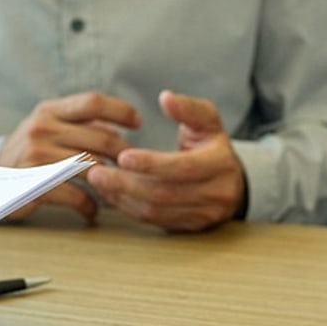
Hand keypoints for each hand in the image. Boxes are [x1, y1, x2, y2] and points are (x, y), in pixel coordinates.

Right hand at [0, 91, 139, 222]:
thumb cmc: (27, 156)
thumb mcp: (46, 129)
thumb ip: (78, 123)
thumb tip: (122, 124)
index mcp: (48, 111)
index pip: (92, 102)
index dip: (120, 110)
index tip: (138, 122)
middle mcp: (41, 129)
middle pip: (101, 137)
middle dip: (124, 154)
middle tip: (134, 168)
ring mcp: (36, 156)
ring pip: (93, 167)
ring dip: (111, 182)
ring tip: (118, 191)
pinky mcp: (34, 184)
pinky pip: (76, 195)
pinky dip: (89, 206)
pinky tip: (92, 211)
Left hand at [86, 90, 244, 232]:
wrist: (230, 179)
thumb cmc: (211, 144)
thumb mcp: (207, 120)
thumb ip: (188, 108)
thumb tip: (166, 98)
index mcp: (221, 163)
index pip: (183, 167)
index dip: (152, 163)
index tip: (123, 156)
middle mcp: (217, 193)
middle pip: (165, 193)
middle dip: (127, 184)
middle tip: (96, 172)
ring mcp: (204, 214)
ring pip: (157, 211)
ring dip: (123, 197)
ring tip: (98, 181)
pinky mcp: (190, 227)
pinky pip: (154, 221)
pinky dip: (129, 208)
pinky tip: (111, 194)